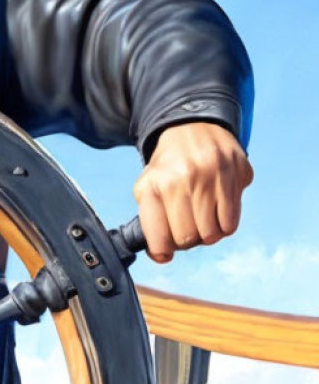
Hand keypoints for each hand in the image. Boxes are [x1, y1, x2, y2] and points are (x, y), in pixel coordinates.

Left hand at [133, 122, 253, 262]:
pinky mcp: (236, 172)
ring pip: (214, 234)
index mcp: (155, 182)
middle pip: (188, 239)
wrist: (191, 127)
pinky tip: (217, 208)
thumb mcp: (148, 185)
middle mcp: (183, 178)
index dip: (161, 250)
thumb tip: (161, 256)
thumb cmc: (169, 165)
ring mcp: (212, 174)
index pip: (159, 236)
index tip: (163, 251)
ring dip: (207, 232)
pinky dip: (224, 223)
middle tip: (185, 227)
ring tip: (200, 215)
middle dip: (186, 240)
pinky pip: (232, 222)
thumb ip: (150, 220)